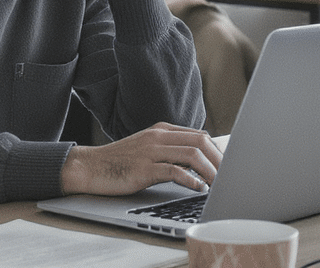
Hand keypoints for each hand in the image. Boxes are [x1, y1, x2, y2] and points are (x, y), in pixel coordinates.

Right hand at [60, 122, 221, 195]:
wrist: (90, 166)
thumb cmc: (120, 162)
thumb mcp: (148, 149)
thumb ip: (170, 150)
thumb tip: (198, 160)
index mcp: (161, 131)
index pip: (199, 135)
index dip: (217, 151)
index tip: (228, 166)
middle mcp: (158, 137)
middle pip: (200, 142)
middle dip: (219, 160)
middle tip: (229, 177)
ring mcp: (151, 152)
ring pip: (191, 155)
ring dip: (210, 171)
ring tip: (218, 185)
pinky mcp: (144, 168)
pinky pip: (174, 171)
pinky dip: (191, 180)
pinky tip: (198, 188)